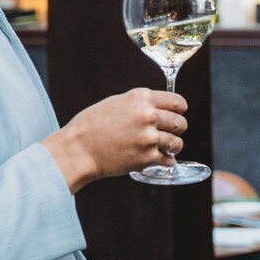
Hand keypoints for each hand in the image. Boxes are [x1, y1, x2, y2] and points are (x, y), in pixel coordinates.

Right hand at [43, 88, 187, 190]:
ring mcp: (149, 137)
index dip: (180, 110)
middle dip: (177, 129)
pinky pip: (167, 159)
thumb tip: (161, 109)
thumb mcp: (118, 103)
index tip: (178, 114)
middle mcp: (148, 115)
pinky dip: (164, 161)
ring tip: (162, 147)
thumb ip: (141, 104)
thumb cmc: (93, 125)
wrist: (79, 149)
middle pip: (180, 122)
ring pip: (177, 142)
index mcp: (142, 98)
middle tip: (169, 133)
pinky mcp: (147, 157)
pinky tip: (157, 159)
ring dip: (172, 146)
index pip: (178, 102)